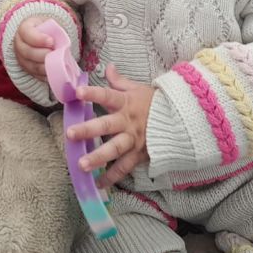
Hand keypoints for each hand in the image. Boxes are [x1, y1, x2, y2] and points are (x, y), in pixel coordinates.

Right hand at [12, 16, 55, 80]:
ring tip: (57, 64)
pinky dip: (45, 75)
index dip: (39, 39)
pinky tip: (54, 73)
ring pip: (31, 66)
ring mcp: (21, 59)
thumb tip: (63, 42)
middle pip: (28, 52)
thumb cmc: (48, 29)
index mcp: (24, 29)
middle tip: (54, 54)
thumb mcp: (50, 25)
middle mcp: (19, 44)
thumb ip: (55, 31)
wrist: (43, 37)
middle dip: (43, 55)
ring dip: (45, 66)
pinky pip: (35, 75)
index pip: (27, 33)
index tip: (51, 41)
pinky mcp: (27, 70)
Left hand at [66, 64, 153, 187]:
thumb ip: (120, 81)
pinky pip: (124, 168)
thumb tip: (107, 67)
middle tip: (70, 133)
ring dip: (98, 157)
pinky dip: (112, 177)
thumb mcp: (139, 89)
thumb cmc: (156, 103)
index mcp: (127, 103)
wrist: (182, 120)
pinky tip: (98, 184)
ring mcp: (134, 140)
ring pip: (115, 150)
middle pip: (106, 125)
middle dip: (88, 129)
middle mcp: (128, 122)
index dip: (93, 94)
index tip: (77, 92)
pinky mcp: (139, 155)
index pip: (108, 96)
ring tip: (81, 165)